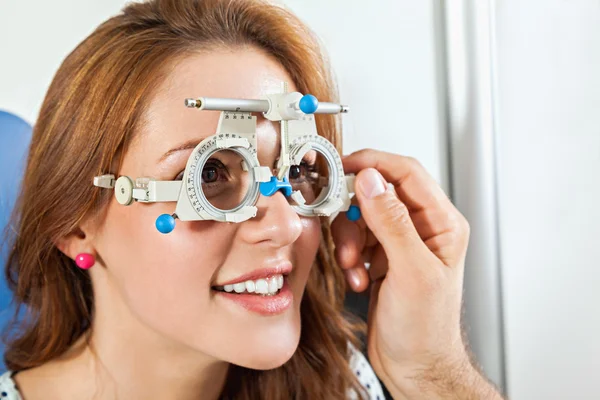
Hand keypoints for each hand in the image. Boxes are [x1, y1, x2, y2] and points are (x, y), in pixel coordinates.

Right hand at [332, 149, 499, 398]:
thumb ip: (392, 222)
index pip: (407, 173)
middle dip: (356, 217)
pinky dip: (349, 258)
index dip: (374, 164)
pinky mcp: (381, 258)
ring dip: (350, 242)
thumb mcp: (412, 272)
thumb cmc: (427, 328)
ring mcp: (399, 243)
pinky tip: (359, 279)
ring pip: (361, 218)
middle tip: (348, 241)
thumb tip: (371, 181)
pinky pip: (355, 240)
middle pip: (377, 195)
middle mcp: (421, 228)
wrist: (414, 365)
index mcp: (441, 223)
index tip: (345, 166)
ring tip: (355, 267)